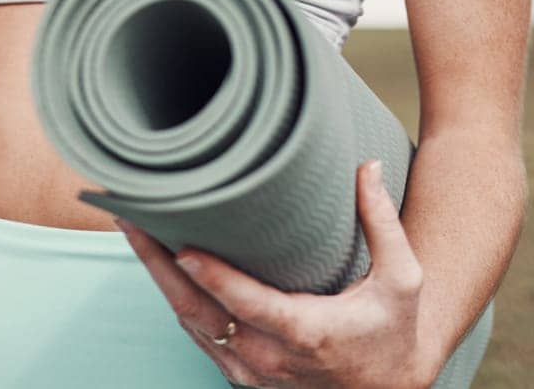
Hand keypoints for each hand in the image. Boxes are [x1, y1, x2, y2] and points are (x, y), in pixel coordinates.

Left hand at [117, 161, 436, 388]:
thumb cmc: (392, 331)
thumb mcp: (402, 280)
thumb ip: (383, 223)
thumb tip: (367, 165)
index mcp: (307, 333)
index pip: (247, 304)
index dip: (213, 276)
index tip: (182, 246)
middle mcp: (270, 357)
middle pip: (198, 312)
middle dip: (158, 264)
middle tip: (131, 219)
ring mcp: (251, 370)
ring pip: (189, 323)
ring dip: (159, 278)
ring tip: (135, 229)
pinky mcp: (241, 373)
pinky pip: (197, 334)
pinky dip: (174, 298)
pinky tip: (159, 263)